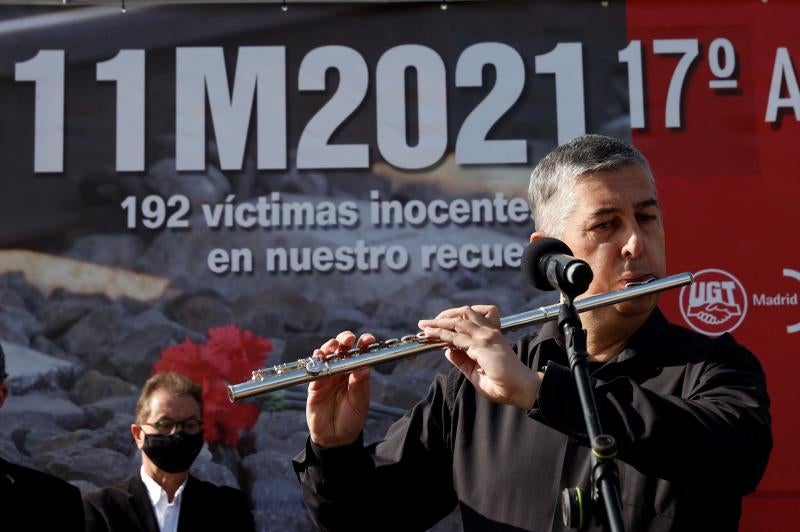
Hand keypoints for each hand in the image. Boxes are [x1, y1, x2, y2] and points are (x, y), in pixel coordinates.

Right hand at [306, 331, 374, 447]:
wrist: (334, 438)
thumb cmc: (351, 419)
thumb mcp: (359, 403)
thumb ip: (360, 385)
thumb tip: (365, 366)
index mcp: (357, 373)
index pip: (361, 353)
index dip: (364, 343)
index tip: (368, 339)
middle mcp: (343, 371)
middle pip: (343, 349)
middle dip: (345, 339)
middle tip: (349, 339)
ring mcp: (328, 375)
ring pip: (328, 354)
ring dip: (330, 346)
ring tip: (334, 345)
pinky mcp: (315, 384)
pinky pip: (314, 368)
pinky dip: (315, 360)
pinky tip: (318, 355)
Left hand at [419, 305, 540, 409]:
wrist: (520, 390)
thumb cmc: (502, 384)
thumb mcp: (475, 371)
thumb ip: (462, 360)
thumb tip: (447, 351)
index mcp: (490, 336)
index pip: (467, 321)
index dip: (449, 322)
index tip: (433, 327)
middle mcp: (489, 332)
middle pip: (462, 315)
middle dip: (441, 318)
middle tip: (424, 323)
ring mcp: (486, 337)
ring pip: (457, 322)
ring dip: (438, 324)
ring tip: (424, 326)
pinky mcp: (482, 345)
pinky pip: (456, 337)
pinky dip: (442, 335)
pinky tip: (431, 336)